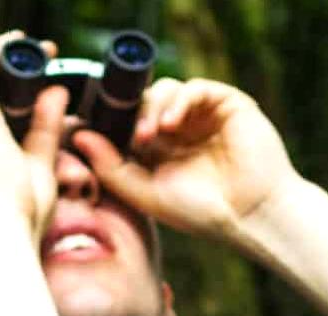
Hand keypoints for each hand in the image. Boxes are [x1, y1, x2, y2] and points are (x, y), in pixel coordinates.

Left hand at [73, 77, 300, 243]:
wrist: (248, 215)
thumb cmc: (199, 211)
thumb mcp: (144, 193)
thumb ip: (111, 167)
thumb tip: (79, 137)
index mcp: (155, 151)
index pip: (125, 124)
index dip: (109, 122)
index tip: (91, 129)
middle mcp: (176, 130)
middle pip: (141, 103)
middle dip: (131, 116)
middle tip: (134, 138)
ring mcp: (201, 115)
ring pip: (165, 90)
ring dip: (152, 107)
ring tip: (151, 134)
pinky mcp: (225, 104)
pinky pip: (195, 88)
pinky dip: (179, 100)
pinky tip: (172, 123)